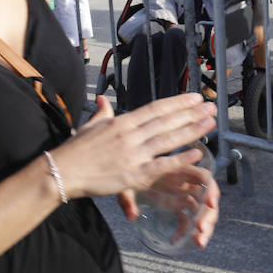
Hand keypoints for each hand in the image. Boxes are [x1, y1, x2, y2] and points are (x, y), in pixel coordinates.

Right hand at [48, 93, 216, 200]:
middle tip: (211, 107)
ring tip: (210, 123)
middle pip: (166, 121)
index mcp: (121, 122)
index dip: (177, 103)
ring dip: (191, 130)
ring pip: (168, 139)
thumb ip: (102, 113)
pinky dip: (180, 159)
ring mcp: (132, 154)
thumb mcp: (89, 126)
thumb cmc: (75, 150)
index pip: (155, 108)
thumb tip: (103, 100)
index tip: (194, 98)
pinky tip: (198, 153)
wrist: (62, 170)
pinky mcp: (133, 175)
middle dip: (191, 113)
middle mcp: (130, 135)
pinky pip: (162, 165)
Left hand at [118, 154, 220, 250]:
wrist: (123, 170)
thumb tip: (131, 216)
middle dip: (209, 216)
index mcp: (179, 170)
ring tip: (199, 242)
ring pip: (200, 212)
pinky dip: (183, 232)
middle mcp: (185, 183)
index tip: (211, 204)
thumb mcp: (127, 180)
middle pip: (206, 199)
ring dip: (203, 228)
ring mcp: (182, 196)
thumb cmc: (128, 170)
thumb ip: (128, 197)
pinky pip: (186, 220)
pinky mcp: (176, 206)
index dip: (211, 190)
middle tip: (202, 230)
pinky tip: (173, 240)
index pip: (203, 177)